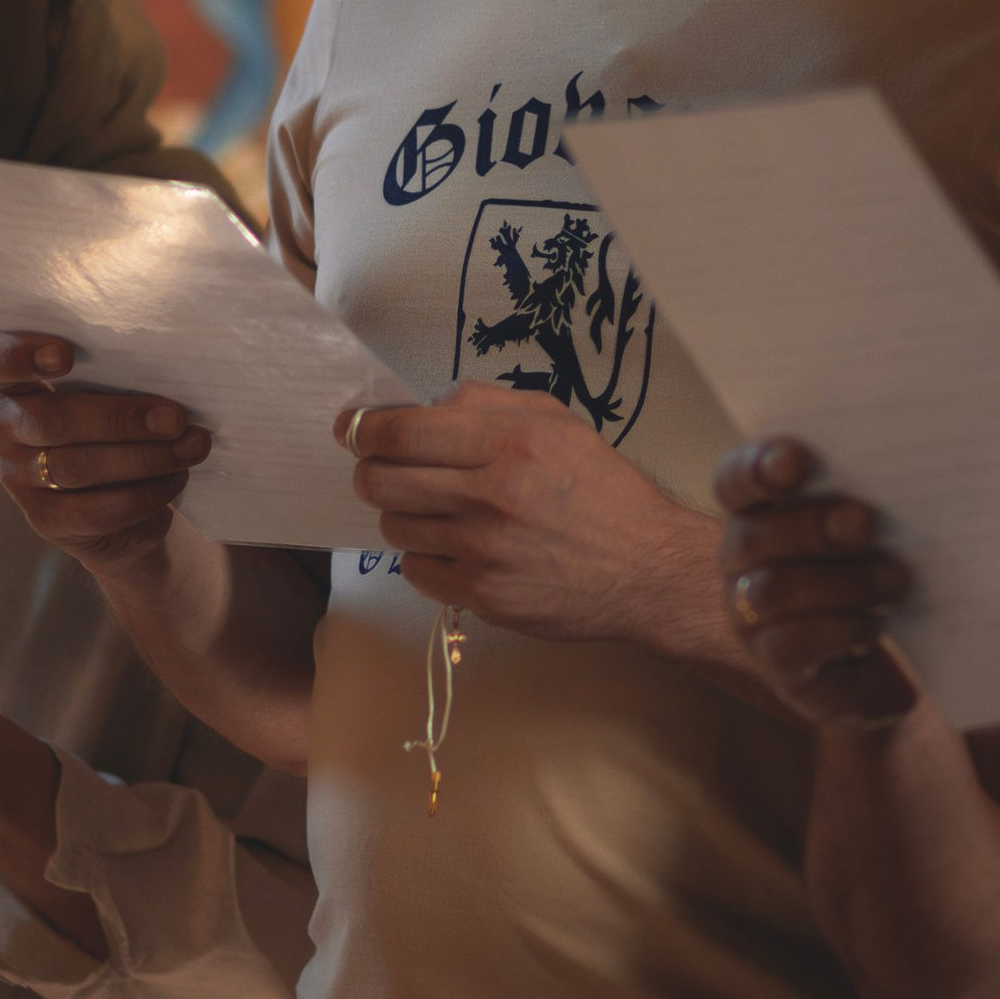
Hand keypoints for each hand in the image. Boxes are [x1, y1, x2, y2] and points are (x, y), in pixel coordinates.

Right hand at [0, 331, 211, 576]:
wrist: (127, 497)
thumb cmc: (119, 418)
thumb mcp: (112, 388)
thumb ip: (119, 372)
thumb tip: (172, 367)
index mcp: (10, 381)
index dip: (18, 356)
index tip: (65, 355)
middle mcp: (1, 427)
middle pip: (49, 420)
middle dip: (120, 419)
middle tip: (175, 418)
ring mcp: (18, 477)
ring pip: (75, 467)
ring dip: (144, 457)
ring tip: (193, 446)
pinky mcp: (47, 520)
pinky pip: (96, 510)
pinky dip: (144, 495)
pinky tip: (176, 478)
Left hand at [345, 384, 722, 650]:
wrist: (647, 569)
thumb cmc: (603, 491)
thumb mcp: (559, 423)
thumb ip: (489, 403)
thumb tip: (426, 405)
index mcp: (510, 441)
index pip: (402, 432)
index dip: (363, 429)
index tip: (352, 429)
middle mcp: (491, 494)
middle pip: (382, 481)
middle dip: (371, 472)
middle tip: (383, 471)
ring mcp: (483, 550)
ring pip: (394, 527)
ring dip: (403, 516)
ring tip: (436, 511)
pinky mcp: (482, 596)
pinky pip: (417, 571)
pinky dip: (426, 558)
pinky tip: (457, 548)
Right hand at [712, 438, 918, 731]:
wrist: (882, 667)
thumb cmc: (872, 573)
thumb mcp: (871, 530)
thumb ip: (866, 497)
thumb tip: (903, 468)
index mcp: (758, 513)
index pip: (736, 482)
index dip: (758, 468)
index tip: (797, 460)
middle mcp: (742, 564)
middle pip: (753, 537)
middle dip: (811, 527)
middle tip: (865, 523)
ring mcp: (751, 619)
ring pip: (772, 591)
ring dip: (841, 582)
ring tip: (894, 580)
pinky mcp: (778, 669)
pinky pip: (791, 644)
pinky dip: (840, 629)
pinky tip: (874, 623)